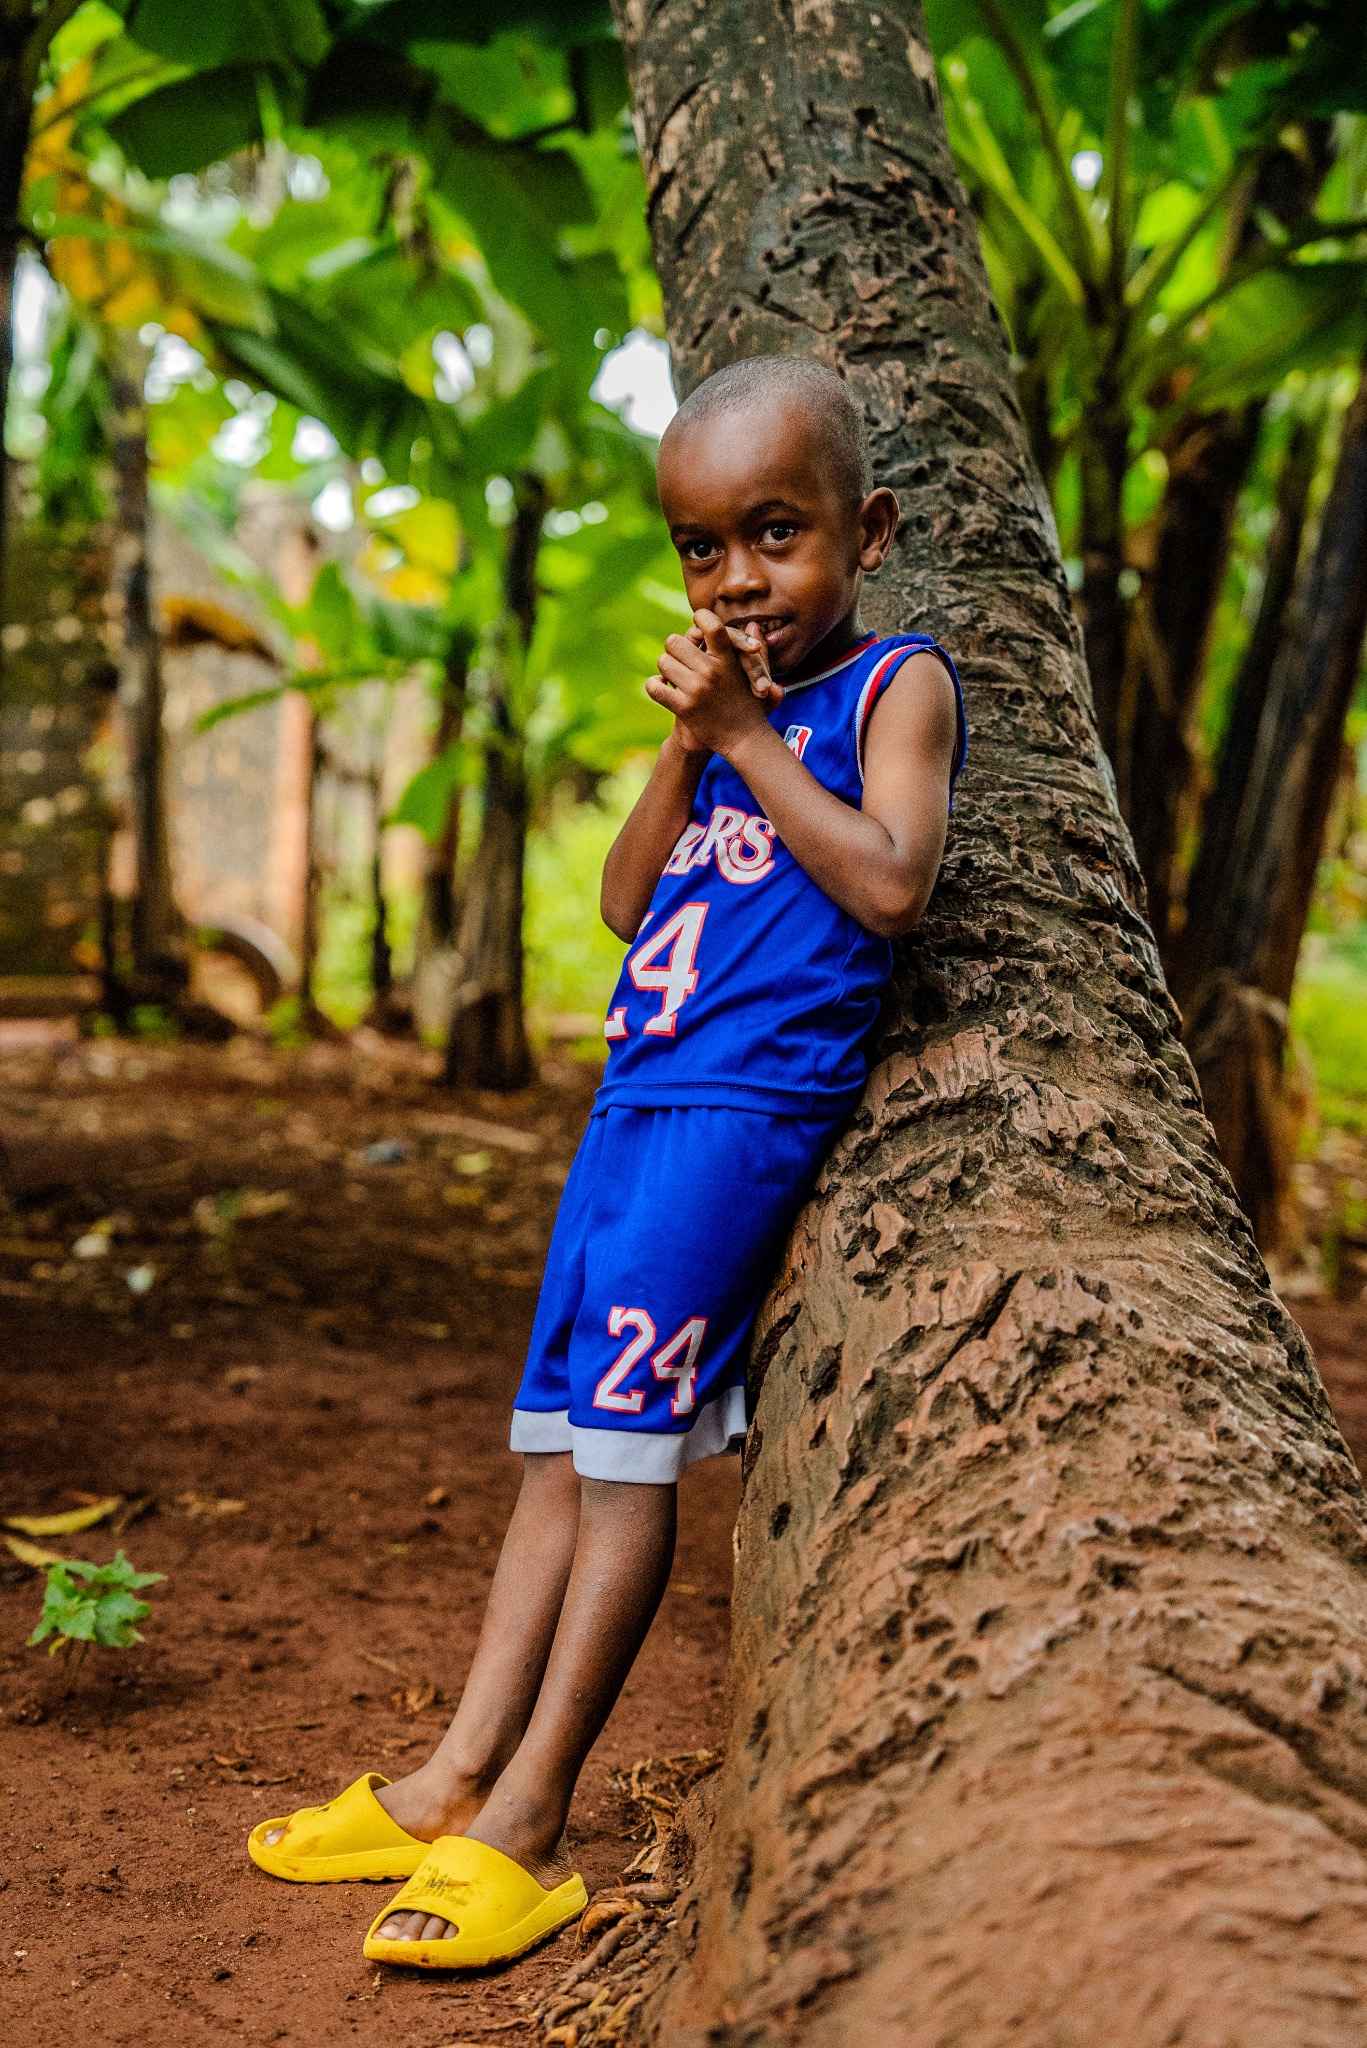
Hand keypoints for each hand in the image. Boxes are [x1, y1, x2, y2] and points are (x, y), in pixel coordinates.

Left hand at [646, 609, 785, 756]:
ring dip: (667, 669)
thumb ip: (756, 650)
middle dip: (675, 650)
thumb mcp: (758, 675)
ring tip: (676, 677)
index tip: (697, 626)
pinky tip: (664, 690)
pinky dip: (654, 686)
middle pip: (674, 641)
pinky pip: (654, 687)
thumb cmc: (752, 705)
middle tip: (682, 660)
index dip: (699, 619)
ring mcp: (696, 689)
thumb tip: (751, 625)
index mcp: (728, 659)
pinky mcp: (684, 708)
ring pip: (663, 662)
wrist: (744, 739)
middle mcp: (711, 671)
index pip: (709, 624)